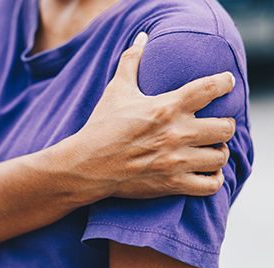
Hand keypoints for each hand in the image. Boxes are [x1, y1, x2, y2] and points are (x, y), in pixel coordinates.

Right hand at [58, 32, 235, 198]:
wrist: (87, 164)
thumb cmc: (102, 126)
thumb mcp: (116, 90)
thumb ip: (131, 61)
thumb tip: (141, 37)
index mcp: (166, 107)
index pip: (210, 88)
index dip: (225, 83)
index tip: (226, 83)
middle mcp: (176, 133)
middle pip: (226, 127)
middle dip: (224, 124)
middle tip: (214, 124)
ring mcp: (176, 160)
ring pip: (221, 156)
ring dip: (219, 151)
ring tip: (209, 148)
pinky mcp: (172, 183)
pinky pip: (211, 185)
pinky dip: (214, 178)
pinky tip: (206, 171)